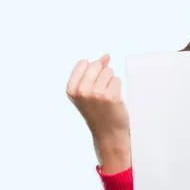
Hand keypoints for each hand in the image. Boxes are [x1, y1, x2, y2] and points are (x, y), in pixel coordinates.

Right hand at [66, 54, 130, 173]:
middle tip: (100, 92)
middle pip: (97, 64)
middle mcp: (81, 91)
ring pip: (109, 71)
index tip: (91, 86)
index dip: (92, 71)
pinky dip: (117, 88)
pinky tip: (113, 100)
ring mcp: (96, 93)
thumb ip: (93, 71)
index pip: (84, 62)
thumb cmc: (97, 110)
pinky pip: (117, 79)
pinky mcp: (111, 96)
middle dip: (102, 74)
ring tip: (106, 97)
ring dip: (110, 82)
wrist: (107, 132)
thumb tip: (106, 56)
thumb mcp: (86, 91)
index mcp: (71, 89)